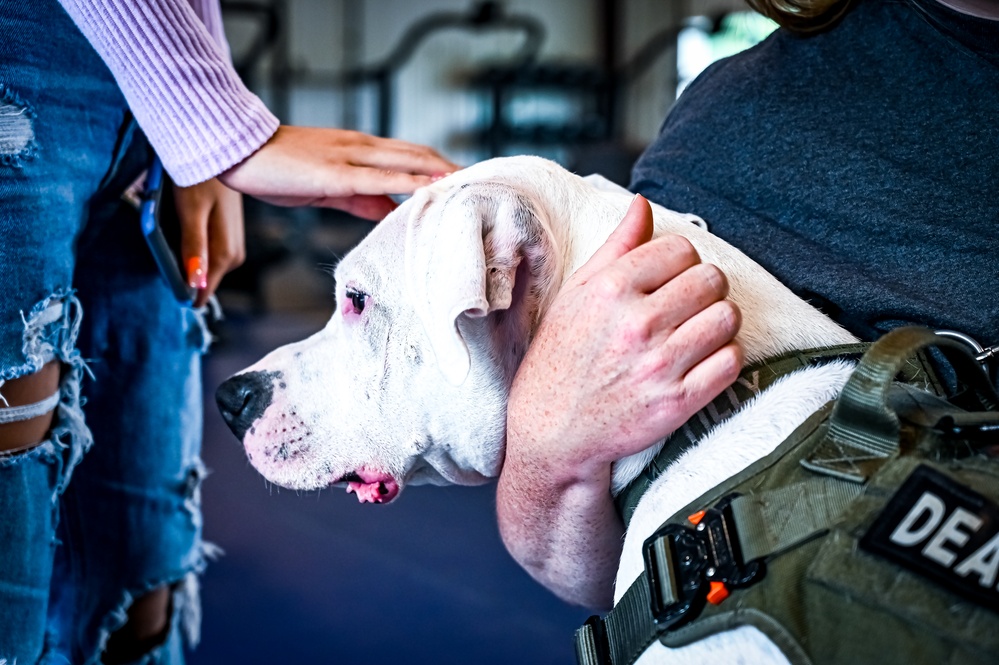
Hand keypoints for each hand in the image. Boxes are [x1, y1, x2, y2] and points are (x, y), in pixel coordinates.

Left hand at [174, 177, 245, 307]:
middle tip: (168, 237)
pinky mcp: (230, 236)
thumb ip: (194, 247)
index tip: (163, 272)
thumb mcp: (192, 212)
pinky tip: (184, 225)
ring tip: (176, 227)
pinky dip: (192, 245)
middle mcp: (235, 256)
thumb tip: (194, 284)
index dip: (179, 288)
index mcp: (225, 254)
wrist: (219, 153)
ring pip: (204, 266)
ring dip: (185, 255)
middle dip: (181, 267)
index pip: (202, 291)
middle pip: (201, 279)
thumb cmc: (201, 178)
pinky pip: (208, 253)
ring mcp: (234, 246)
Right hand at [218, 126, 459, 219]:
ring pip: (407, 160)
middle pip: (419, 154)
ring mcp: (349, 157)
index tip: (468, 180)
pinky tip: (431, 188)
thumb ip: (359, 199)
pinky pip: (380, 178)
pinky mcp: (334, 173)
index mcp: (358, 150)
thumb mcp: (327, 188)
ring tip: (471, 185)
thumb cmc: (278, 171)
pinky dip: (409, 182)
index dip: (441, 165)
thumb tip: (388, 212)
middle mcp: (360, 147)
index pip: (411, 154)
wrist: (239, 153)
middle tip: (483, 182)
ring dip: (441, 172)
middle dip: (453, 168)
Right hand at [496, 195, 741, 607]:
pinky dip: (724, 359)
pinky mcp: (677, 402)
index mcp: (610, 289)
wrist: (552, 431)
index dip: (680, 262)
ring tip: (696, 332)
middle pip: (712, 279)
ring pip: (728, 317)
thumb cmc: (561, 358)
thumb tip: (642, 203)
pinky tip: (701, 361)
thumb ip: (616, 247)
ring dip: (718, 322)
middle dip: (705, 289)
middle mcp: (636, 323)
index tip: (669, 280)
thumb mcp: (576, 295)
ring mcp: (659, 365)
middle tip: (687, 306)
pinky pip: (731, 362)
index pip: (682, 248)